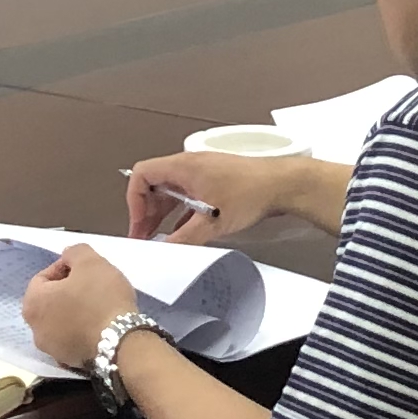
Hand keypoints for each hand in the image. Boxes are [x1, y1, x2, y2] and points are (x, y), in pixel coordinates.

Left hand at [21, 244, 138, 371]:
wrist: (122, 343)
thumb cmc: (101, 299)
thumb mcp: (90, 262)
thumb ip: (74, 252)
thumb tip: (69, 257)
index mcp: (33, 303)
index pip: (44, 276)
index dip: (66, 268)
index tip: (87, 269)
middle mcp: (35, 329)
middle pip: (51, 300)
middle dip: (69, 290)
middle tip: (93, 284)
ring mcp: (52, 349)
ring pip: (62, 320)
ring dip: (75, 311)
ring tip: (99, 305)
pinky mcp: (70, 362)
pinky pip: (73, 338)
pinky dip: (82, 330)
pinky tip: (100, 324)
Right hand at [122, 149, 309, 242]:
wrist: (283, 185)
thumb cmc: (251, 192)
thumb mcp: (212, 222)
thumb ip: (183, 239)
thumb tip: (164, 251)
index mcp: (183, 167)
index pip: (141, 175)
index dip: (134, 200)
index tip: (139, 223)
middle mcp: (189, 166)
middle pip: (154, 186)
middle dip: (146, 212)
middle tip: (144, 237)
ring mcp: (202, 173)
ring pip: (171, 193)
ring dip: (162, 215)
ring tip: (159, 238)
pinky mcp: (214, 182)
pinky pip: (187, 197)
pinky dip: (180, 214)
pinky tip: (182, 233)